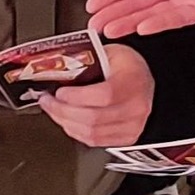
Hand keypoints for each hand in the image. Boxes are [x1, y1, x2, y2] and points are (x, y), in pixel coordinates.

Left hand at [39, 42, 154, 146]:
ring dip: (65, 122)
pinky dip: (76, 132)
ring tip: (53, 110)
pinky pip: (95, 141)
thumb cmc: (128, 66)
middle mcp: (136, 107)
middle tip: (47, 101)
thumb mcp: (110, 52)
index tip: (59, 92)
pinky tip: (67, 121)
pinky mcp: (126, 138)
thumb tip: (57, 68)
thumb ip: (87, 60)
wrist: (146, 82)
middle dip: (62, 111)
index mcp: (133, 81)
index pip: (104, 95)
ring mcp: (132, 126)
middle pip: (93, 118)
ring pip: (91, 133)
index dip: (76, 97)